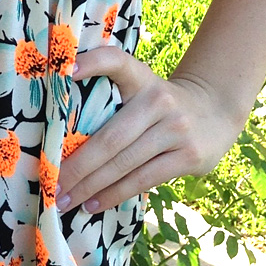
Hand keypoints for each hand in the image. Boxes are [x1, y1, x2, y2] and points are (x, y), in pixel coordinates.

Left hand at [54, 51, 241, 213]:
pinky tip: (93, 204)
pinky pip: (143, 180)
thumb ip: (111, 97)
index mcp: (142, 78)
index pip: (116, 61)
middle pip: (110, 138)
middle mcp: (159, 101)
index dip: (92, 62)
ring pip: (124, 164)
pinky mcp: (189, 156)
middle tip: (50, 183)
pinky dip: (114, 194)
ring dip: (90, 187)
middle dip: (77, 166)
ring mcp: (176, 130)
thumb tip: (59, 134)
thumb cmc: (161, 104)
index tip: (65, 71)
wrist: (216, 110)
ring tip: (64, 200)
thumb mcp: (142, 87)